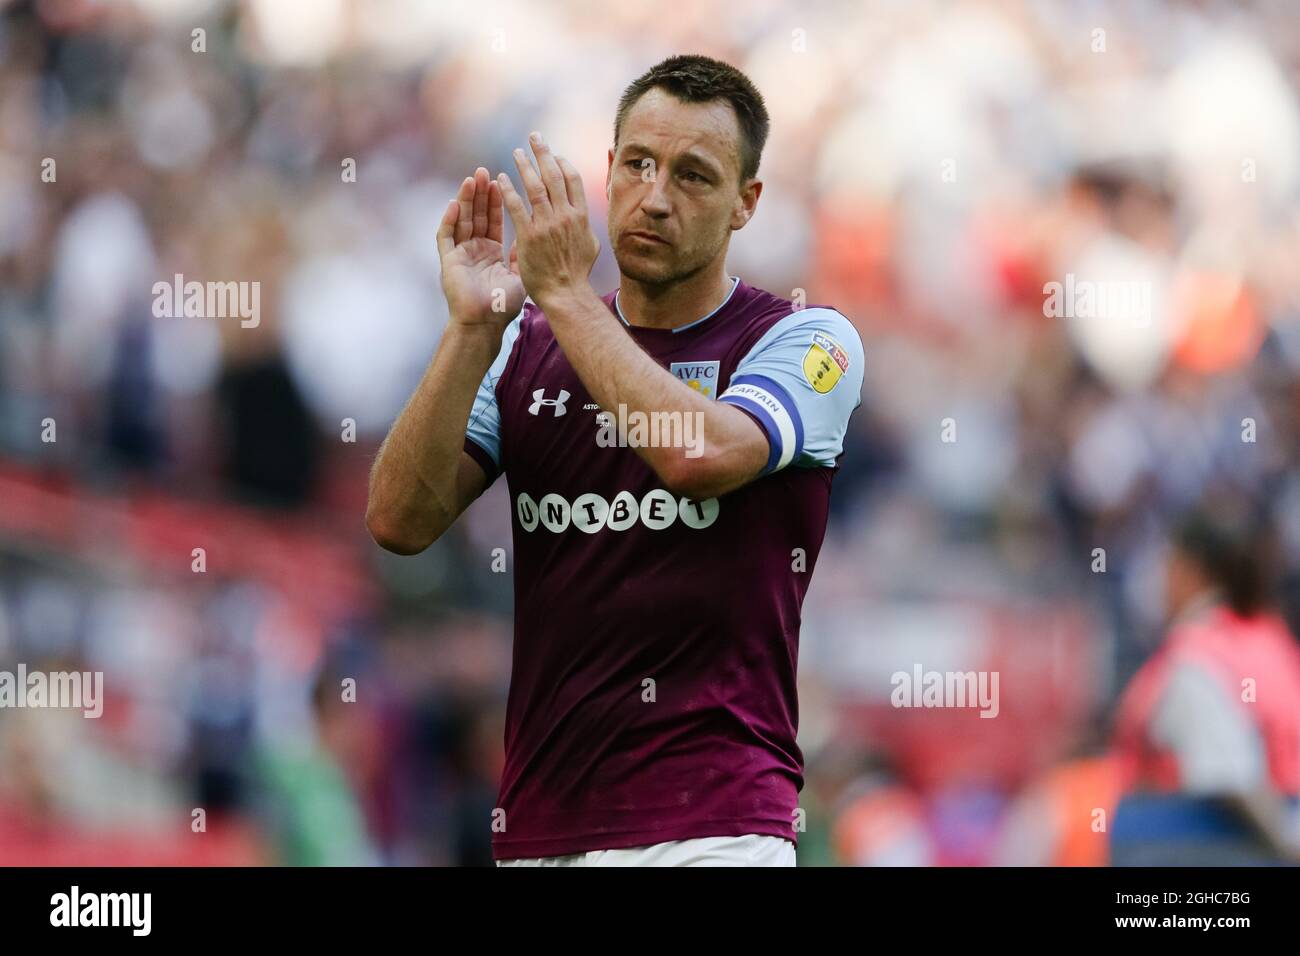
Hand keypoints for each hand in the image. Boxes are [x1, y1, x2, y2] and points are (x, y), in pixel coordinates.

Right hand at [436, 167, 526, 331]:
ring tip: (472, 178)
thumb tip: (532, 235)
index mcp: (490, 253)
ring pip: (461, 220)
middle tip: (485, 171)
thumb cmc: (503, 306)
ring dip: (466, 199)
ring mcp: (459, 254)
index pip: (493, 221)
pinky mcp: (447, 261)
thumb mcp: (519, 275)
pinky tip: (455, 203)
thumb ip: (521, 254)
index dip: (495, 201)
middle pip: (476, 216)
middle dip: (481, 194)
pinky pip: (446, 236)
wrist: (485, 324)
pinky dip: (449, 219)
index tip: (500, 181)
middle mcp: (474, 250)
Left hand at [497, 132, 600, 306]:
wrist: (566, 294)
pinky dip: (509, 189)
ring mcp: (547, 224)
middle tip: (534, 137)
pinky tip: (501, 178)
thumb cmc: (577, 274)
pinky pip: (517, 206)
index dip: (563, 163)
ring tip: (516, 152)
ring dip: (525, 166)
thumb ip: (584, 226)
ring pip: (535, 186)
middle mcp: (565, 215)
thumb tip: (583, 214)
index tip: (554, 154)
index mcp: (580, 216)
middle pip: (554, 175)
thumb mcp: (590, 245)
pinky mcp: (529, 235)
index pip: (572, 179)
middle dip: (544, 153)